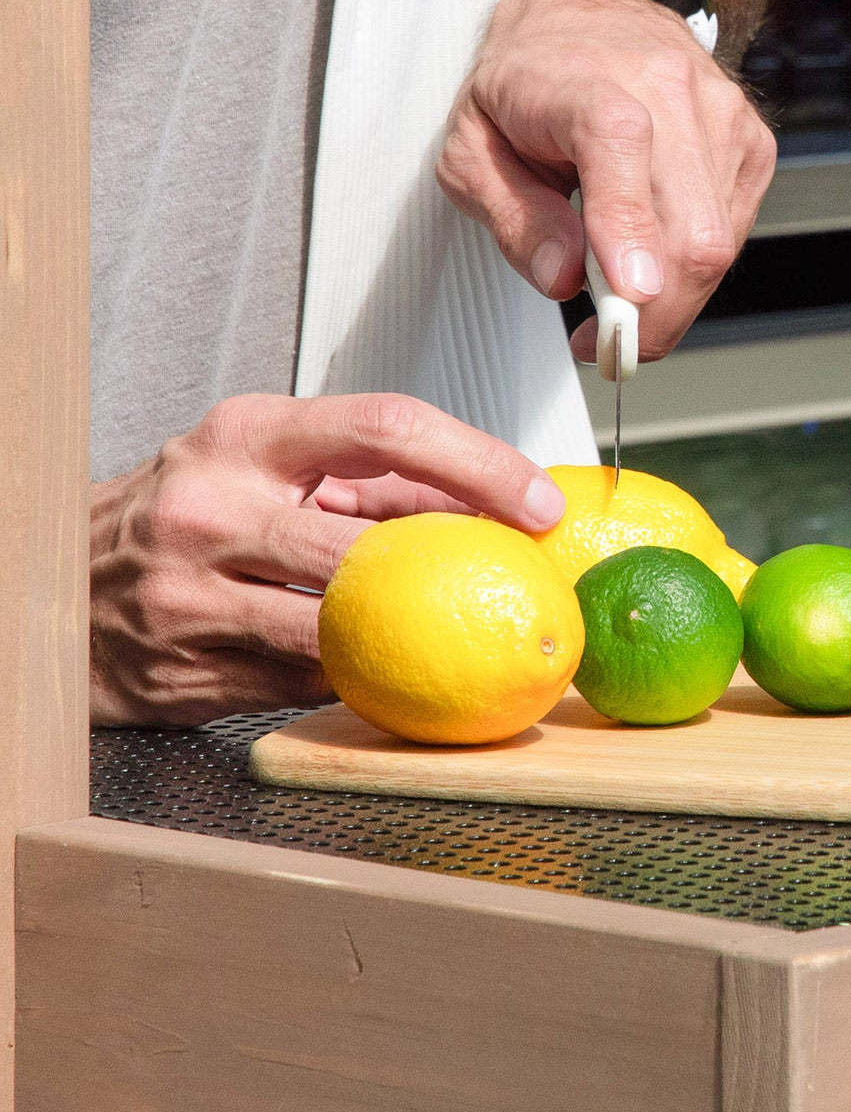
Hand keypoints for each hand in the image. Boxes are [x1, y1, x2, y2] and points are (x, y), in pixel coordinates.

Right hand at [91, 393, 566, 726]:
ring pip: (342, 627)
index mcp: (246, 437)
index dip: (479, 463)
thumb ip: (374, 482)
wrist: (52, 580)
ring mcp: (189, 597)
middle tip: (519, 578)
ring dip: (407, 630)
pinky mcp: (185, 672)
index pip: (386, 428)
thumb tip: (495, 500)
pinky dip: (355, 675)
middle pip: (371, 544)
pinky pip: (305, 682)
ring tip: (451, 624)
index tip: (536, 499)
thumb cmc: (183, 512)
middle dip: (457, 565)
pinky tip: (382, 665)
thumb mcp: (266, 465)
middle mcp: (211, 510)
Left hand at [438, 0, 775, 361]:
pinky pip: (734, 231)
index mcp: (591, 84)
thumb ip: (515, 218)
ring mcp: (723, 117)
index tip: (626, 299)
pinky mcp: (753, 142)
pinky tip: (653, 238)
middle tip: (605, 343)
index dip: (627, 231)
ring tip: (618, 283)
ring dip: (672, 294)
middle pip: (691, 230)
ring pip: (720, 244)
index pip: (620, 151)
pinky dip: (693, 260)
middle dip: (654, 313)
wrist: (598, 5)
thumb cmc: (528, 79)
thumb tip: (564, 280)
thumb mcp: (473, 147)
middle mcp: (670, 92)